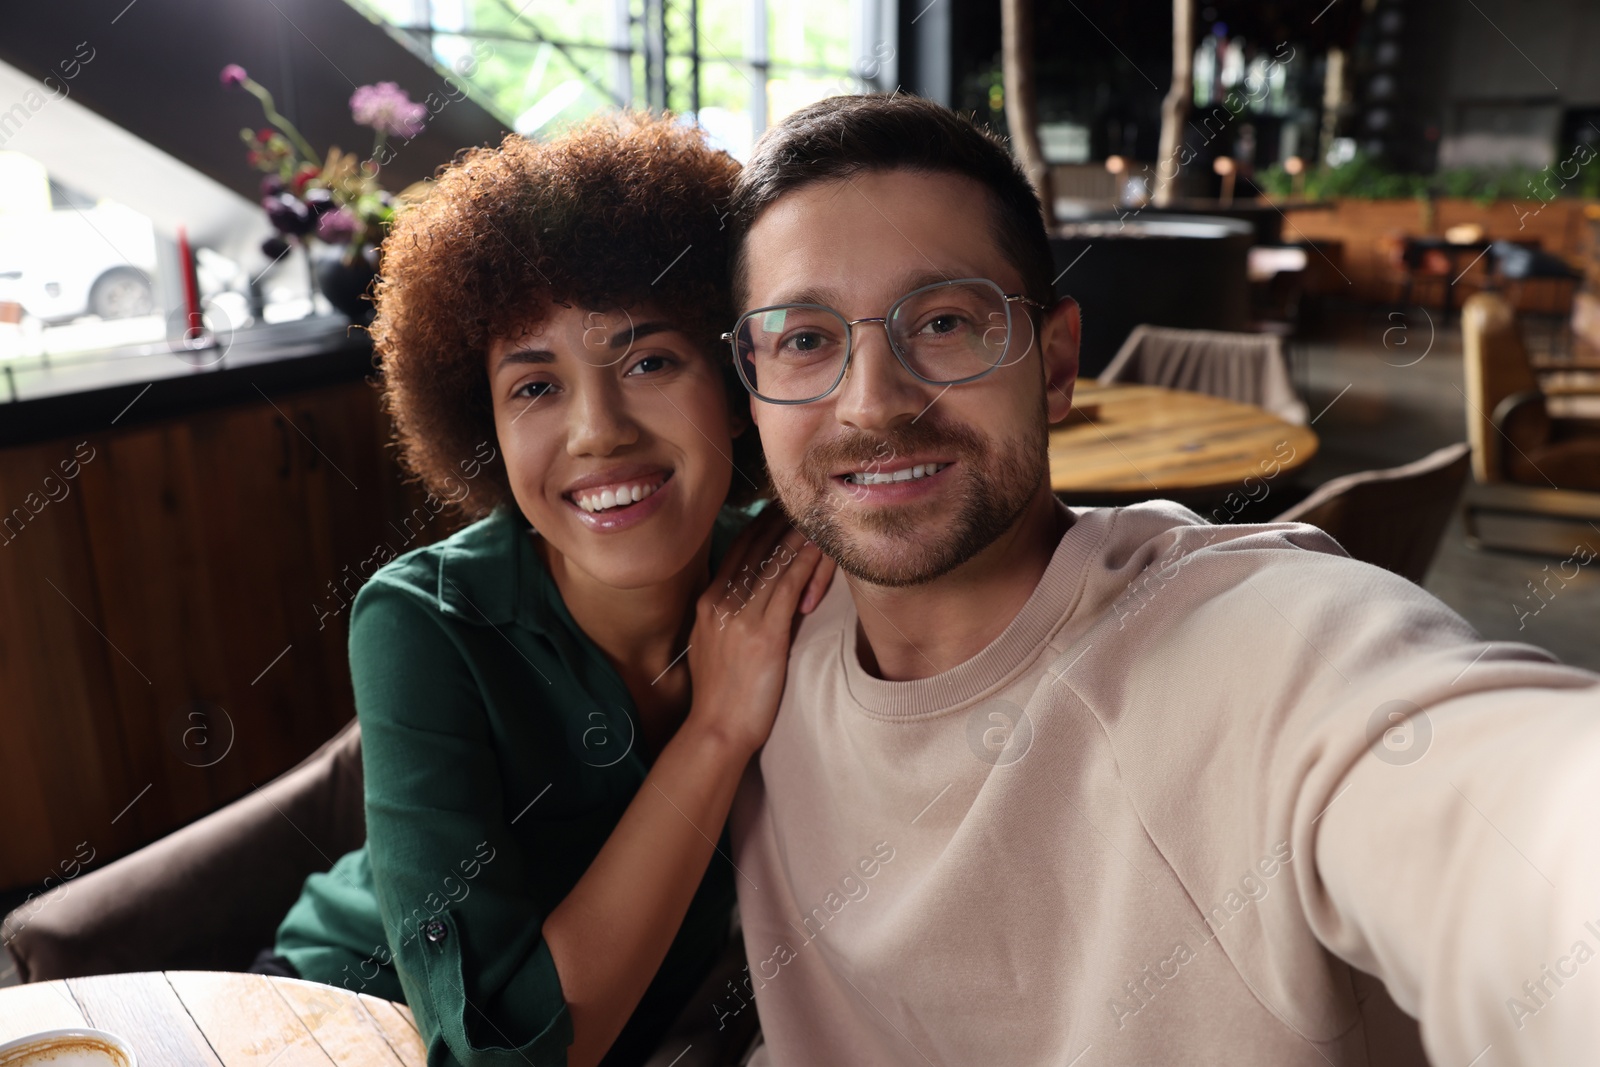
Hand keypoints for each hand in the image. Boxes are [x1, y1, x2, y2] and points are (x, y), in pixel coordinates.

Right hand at [685, 509, 834, 758]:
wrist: (717, 729)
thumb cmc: (720, 696)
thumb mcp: (714, 647)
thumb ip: (730, 618)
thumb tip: (753, 599)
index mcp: (707, 604)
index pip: (737, 553)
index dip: (760, 528)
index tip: (778, 510)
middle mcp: (720, 603)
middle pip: (754, 549)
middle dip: (779, 522)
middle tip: (801, 500)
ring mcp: (740, 617)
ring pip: (773, 564)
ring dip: (797, 535)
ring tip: (817, 514)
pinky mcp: (764, 634)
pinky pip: (788, 588)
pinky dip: (805, 563)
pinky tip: (819, 547)